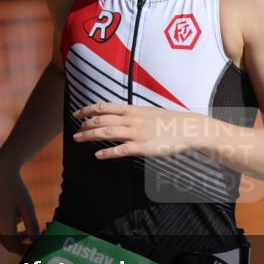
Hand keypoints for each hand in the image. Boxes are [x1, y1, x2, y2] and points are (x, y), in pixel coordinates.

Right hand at [0, 152, 39, 253]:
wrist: (0, 173)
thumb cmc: (18, 190)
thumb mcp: (29, 208)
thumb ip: (33, 227)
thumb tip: (36, 243)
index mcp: (3, 224)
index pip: (14, 246)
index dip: (25, 251)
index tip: (34, 252)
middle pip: (7, 243)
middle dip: (20, 244)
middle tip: (32, 241)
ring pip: (1, 237)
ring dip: (12, 236)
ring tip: (25, 227)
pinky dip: (4, 228)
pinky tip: (11, 216)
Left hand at [72, 102, 200, 158]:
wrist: (187, 128)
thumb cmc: (168, 121)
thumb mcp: (148, 112)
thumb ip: (132, 114)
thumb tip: (118, 116)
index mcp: (133, 110)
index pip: (105, 107)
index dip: (88, 110)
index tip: (77, 114)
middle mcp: (132, 120)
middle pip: (102, 120)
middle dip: (86, 125)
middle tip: (76, 131)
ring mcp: (137, 133)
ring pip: (108, 133)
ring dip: (90, 136)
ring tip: (78, 139)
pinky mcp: (143, 147)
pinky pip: (122, 150)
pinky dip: (108, 153)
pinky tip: (98, 155)